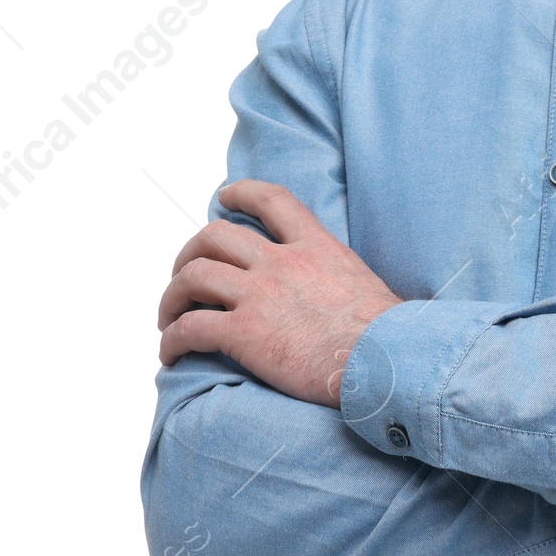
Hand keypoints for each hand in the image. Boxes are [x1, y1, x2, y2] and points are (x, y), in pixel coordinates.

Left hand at [157, 180, 400, 407]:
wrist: (385, 362)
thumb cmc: (387, 336)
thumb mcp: (365, 286)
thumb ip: (339, 279)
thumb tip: (345, 299)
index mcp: (315, 247)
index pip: (271, 201)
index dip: (241, 193)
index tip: (223, 196)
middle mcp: (282, 263)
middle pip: (215, 236)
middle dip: (189, 253)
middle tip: (184, 276)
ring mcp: (259, 295)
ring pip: (192, 277)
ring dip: (172, 297)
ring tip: (168, 318)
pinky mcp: (244, 333)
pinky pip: (190, 328)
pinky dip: (172, 339)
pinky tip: (171, 353)